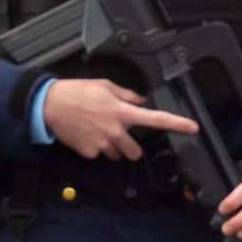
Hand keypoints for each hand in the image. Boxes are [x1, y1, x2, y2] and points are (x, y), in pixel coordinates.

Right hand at [41, 78, 198, 160]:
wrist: (49, 105)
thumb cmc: (76, 92)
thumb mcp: (104, 86)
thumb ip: (126, 95)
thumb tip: (140, 101)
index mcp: (121, 112)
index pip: (155, 119)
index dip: (176, 124)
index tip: (192, 128)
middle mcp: (115, 130)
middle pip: (135, 151)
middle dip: (129, 146)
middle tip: (117, 134)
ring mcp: (101, 144)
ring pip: (116, 154)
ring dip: (112, 147)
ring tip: (96, 131)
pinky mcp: (88, 153)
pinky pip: (98, 154)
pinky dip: (94, 147)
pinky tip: (85, 134)